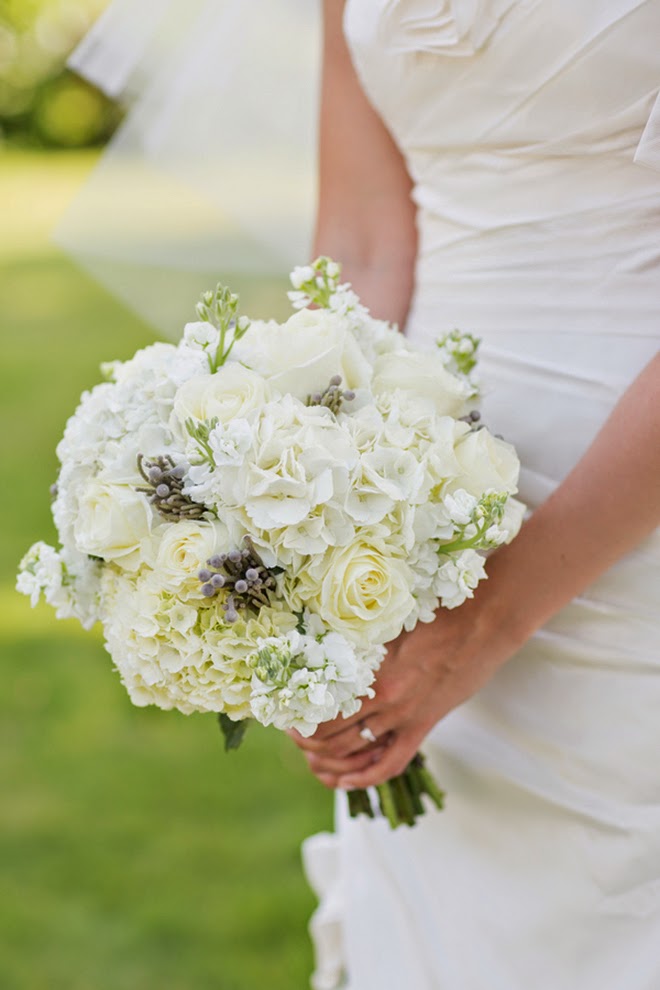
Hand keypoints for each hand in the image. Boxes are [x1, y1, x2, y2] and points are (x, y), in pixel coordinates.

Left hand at [289, 592, 512, 789]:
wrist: (482, 623)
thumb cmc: (434, 613)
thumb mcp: (386, 623)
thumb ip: (358, 640)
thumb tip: (324, 644)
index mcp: (370, 673)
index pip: (321, 711)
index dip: (298, 718)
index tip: (286, 712)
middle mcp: (384, 701)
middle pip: (331, 738)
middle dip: (307, 742)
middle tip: (294, 735)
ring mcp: (404, 717)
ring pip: (354, 754)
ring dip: (329, 761)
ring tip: (312, 759)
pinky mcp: (423, 726)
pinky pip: (391, 763)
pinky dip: (365, 777)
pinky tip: (346, 782)